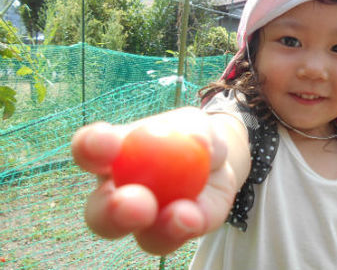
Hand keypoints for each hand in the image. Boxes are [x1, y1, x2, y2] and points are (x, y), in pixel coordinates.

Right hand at [71, 107, 243, 254]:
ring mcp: (138, 221)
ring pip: (136, 237)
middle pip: (98, 210)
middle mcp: (114, 192)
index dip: (92, 147)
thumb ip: (195, 129)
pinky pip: (168, 239)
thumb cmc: (193, 136)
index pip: (90, 148)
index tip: (107, 144)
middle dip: (112, 210)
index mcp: (112, 152)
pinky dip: (183, 229)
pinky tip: (195, 218)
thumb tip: (196, 140)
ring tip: (179, 214)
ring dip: (154, 227)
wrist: (218, 166)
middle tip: (135, 204)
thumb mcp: (197, 124)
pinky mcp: (165, 237)